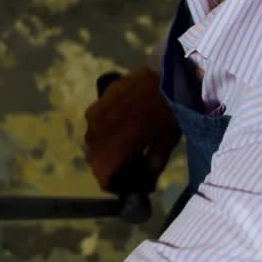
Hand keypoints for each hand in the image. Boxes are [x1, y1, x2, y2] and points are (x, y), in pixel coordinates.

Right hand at [84, 67, 180, 190]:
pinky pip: (95, 121)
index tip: (118, 186)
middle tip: (124, 167)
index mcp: (115, 145)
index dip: (108, 183)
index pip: (101, 172)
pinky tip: (120, 126)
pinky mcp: (100, 100)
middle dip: (106, 165)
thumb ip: (153, 164)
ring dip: (103, 147)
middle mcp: (100, 131)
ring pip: (92, 139)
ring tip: (122, 145)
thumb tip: (146, 178)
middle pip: (94, 157)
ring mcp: (97, 114)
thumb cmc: (169, 112)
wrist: (167, 75)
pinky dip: (104, 129)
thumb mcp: (165, 143)